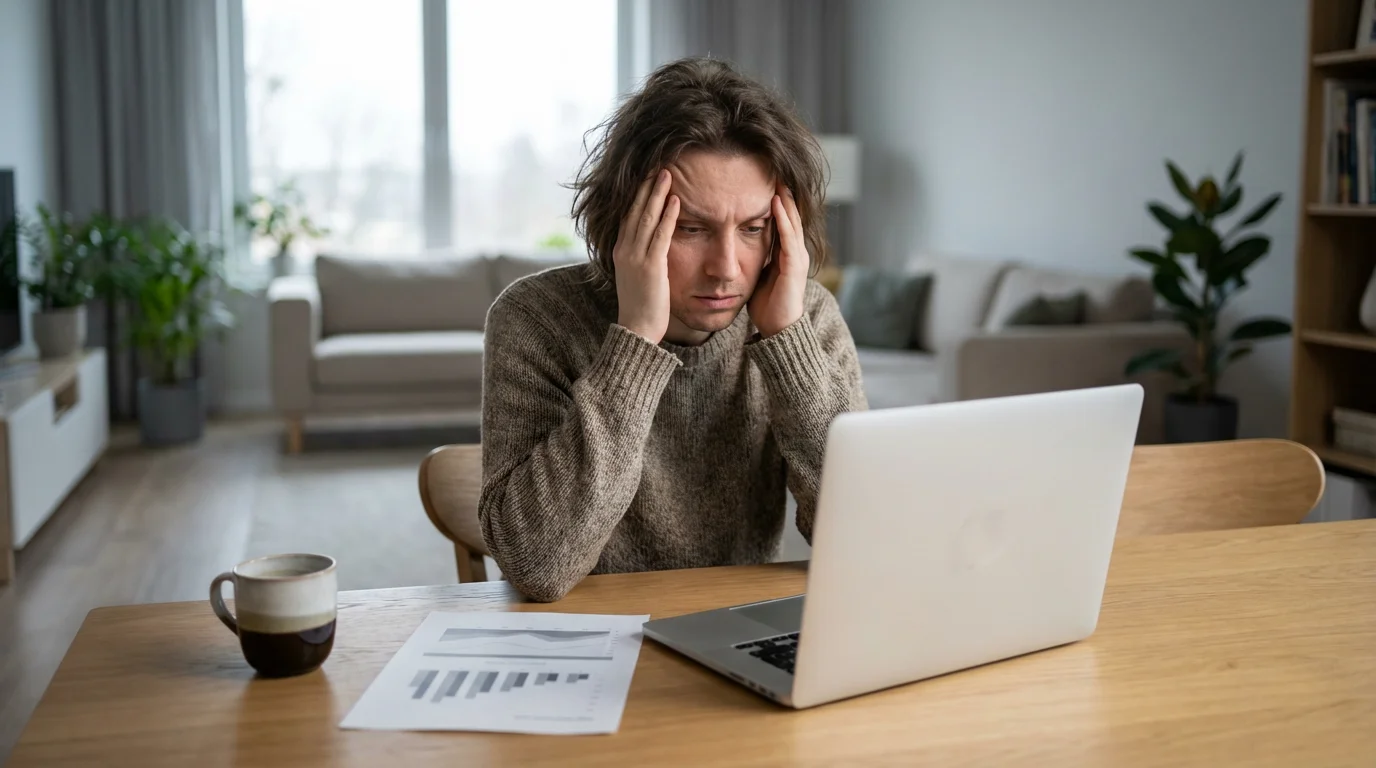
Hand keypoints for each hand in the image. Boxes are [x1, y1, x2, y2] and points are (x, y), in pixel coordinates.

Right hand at [613, 169, 678, 343]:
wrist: (636, 330)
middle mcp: (625, 250)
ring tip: (667, 173)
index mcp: (621, 251)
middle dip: (647, 187)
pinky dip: (669, 216)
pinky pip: (661, 235)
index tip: (647, 177)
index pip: (628, 215)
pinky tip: (676, 201)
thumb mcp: (636, 276)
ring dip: (657, 194)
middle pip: (635, 210)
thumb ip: (641, 257)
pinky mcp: (651, 267)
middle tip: (658, 165)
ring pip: (646, 218)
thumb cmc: (641, 306)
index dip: (637, 195)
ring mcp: (636, 257)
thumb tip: (653, 245)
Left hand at [749, 185, 809, 337]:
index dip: (776, 203)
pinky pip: (788, 237)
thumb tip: (736, 248)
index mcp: (786, 254)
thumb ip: (753, 259)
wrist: (778, 329)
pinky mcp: (794, 266)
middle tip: (775, 172)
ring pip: (792, 222)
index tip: (765, 183)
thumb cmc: (767, 305)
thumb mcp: (757, 275)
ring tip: (777, 181)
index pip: (783, 222)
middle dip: (783, 195)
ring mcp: (797, 258)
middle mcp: (795, 252)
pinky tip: (776, 204)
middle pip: (791, 216)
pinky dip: (783, 219)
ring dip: (785, 201)